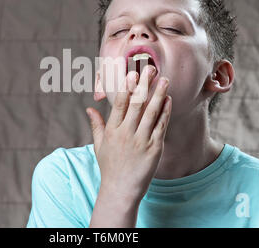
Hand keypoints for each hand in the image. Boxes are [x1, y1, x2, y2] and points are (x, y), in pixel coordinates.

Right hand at [86, 65, 171, 203]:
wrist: (121, 190)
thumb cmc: (109, 167)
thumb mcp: (99, 146)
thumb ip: (96, 125)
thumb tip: (89, 108)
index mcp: (112, 131)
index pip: (120, 104)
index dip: (126, 87)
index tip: (131, 73)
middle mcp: (126, 134)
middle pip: (136, 104)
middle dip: (143, 85)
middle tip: (150, 68)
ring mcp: (141, 141)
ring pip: (151, 113)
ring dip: (158, 94)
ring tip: (164, 79)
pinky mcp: (154, 149)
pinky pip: (161, 127)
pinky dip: (165, 112)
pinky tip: (169, 100)